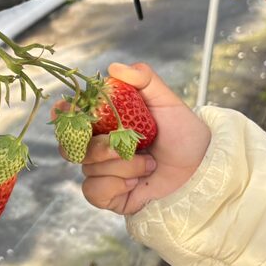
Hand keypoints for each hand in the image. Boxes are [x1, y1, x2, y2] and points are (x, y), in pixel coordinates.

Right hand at [76, 62, 210, 215]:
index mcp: (107, 123)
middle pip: (71, 146)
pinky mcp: (110, 196)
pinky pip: (94, 191)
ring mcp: (104, 172)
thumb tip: (114, 68)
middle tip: (120, 144)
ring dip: (122, 166)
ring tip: (149, 165)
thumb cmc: (185, 135)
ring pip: (88, 168)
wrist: (202, 170)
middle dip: (97, 146)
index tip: (64, 110)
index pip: (72, 118)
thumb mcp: (167, 101)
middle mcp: (100, 147)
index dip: (62, 115)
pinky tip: (137, 183)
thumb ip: (144, 79)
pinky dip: (116, 186)